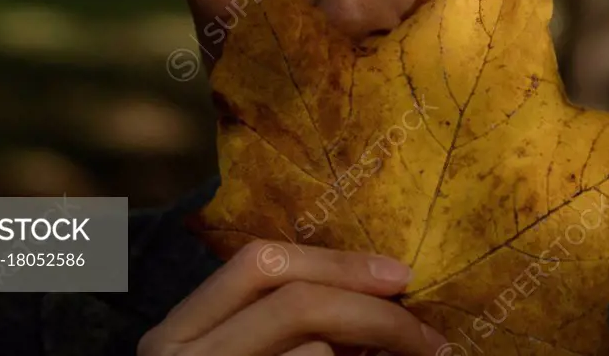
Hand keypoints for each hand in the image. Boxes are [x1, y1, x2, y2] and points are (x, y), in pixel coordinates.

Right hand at [137, 239, 448, 355]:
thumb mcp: (246, 353)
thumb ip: (287, 323)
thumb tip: (379, 288)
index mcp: (182, 329)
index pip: (260, 264)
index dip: (335, 262)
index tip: (398, 275)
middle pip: (294, 302)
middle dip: (371, 312)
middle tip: (427, 336)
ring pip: (315, 352)